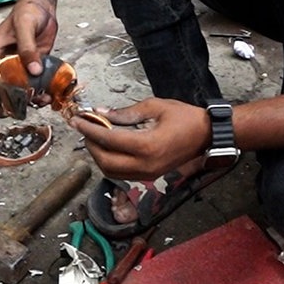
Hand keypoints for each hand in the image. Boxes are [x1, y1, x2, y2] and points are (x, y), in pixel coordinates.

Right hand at [0, 0, 57, 116]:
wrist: (43, 7)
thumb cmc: (27, 11)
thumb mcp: (24, 25)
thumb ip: (27, 48)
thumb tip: (33, 71)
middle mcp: (3, 66)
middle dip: (2, 106)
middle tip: (14, 111)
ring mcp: (18, 70)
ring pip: (15, 95)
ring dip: (24, 104)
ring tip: (37, 103)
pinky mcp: (34, 70)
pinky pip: (33, 89)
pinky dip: (39, 96)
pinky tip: (47, 96)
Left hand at [68, 97, 211, 179]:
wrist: (207, 135)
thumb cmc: (184, 117)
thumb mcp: (155, 106)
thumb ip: (126, 112)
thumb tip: (101, 112)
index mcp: (146, 145)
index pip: (109, 139)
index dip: (89, 129)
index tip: (77, 120)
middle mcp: (145, 165)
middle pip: (105, 161)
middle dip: (90, 144)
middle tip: (84, 128)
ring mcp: (148, 174)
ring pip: (111, 171)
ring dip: (98, 155)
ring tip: (94, 136)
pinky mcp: (150, 176)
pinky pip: (122, 173)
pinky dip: (109, 161)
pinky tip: (108, 146)